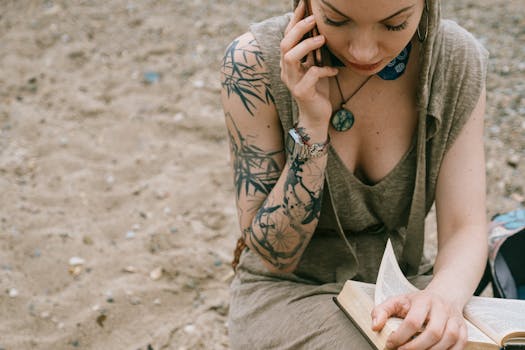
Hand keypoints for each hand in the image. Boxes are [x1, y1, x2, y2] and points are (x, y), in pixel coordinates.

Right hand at [280, 0, 337, 129]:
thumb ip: (316, 52)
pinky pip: (310, 75)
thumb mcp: (317, 66)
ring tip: (322, 39)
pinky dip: (324, 69)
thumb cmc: (318, 90)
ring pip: (290, 57)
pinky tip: (334, 70)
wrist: (317, 117)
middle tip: (314, 19)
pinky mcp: (301, 92)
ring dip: (306, 45)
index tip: (304, 6)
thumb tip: (323, 30)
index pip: (287, 38)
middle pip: (284, 44)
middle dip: (299, 29)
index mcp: (289, 63)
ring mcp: (292, 82)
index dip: (294, 21)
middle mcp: (286, 71)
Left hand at [371, 290, 467, 349]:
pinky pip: (459, 346)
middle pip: (433, 333)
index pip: (413, 321)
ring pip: (448, 340)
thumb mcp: (397, 301)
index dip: (401, 336)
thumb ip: (381, 311)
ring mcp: (455, 320)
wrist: (443, 296)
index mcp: (424, 300)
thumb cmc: (417, 302)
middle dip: (416, 347)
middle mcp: (442, 309)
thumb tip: (374, 326)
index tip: (390, 344)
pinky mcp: (463, 330)